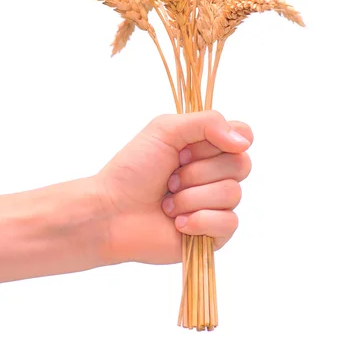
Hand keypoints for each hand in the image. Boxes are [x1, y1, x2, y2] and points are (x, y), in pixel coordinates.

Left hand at [96, 111, 252, 264]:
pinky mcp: (213, 233)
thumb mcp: (165, 130)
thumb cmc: (133, 170)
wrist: (112, 212)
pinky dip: (199, 220)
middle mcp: (214, 173)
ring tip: (167, 203)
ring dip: (192, 197)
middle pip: (241, 165)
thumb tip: (244, 141)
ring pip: (233, 194)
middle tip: (170, 177)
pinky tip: (177, 223)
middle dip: (199, 171)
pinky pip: (229, 222)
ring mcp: (215, 204)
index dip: (223, 141)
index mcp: (205, 146)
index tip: (190, 148)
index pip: (243, 135)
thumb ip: (207, 123)